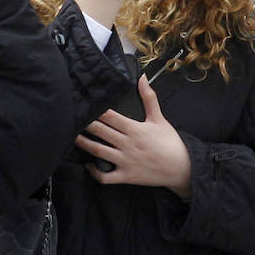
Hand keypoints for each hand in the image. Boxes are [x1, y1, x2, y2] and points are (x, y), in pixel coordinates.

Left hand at [76, 77, 190, 196]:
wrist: (182, 168)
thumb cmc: (170, 142)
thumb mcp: (159, 118)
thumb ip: (149, 98)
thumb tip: (142, 78)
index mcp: (134, 128)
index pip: (110, 116)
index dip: (95, 111)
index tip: (84, 105)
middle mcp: (127, 144)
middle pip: (100, 131)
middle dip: (85, 125)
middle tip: (72, 119)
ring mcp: (125, 161)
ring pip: (98, 151)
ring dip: (84, 144)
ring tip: (73, 138)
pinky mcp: (126, 176)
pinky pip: (105, 176)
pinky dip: (94, 172)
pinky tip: (88, 164)